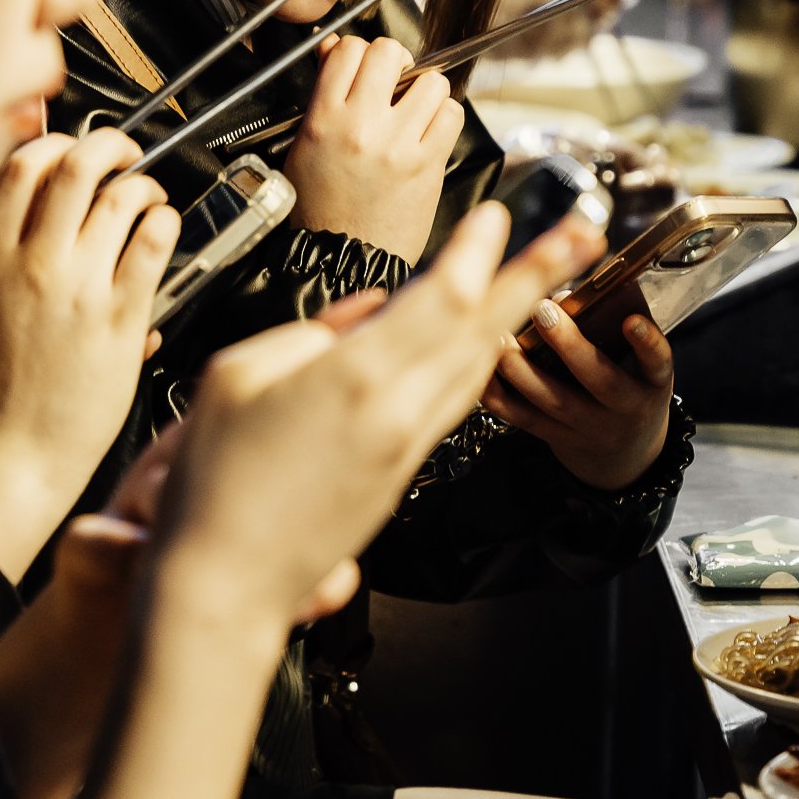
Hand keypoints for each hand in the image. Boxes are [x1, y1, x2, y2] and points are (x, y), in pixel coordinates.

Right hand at [0, 129, 178, 478]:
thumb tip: (36, 225)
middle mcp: (35, 267)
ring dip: (143, 185)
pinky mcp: (121, 317)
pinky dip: (165, 222)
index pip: (20, 172)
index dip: (53, 144)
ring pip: (120, 199)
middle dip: (108, 145)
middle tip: (124, 152)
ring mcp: (79, 290)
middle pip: (75, 168)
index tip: (71, 147)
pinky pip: (152, 245)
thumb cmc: (2, 396)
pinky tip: (165, 227)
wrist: (19, 454)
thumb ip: (4, 265)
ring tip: (149, 196)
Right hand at [152, 198, 596, 635]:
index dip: (478, 252)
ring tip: (549, 279)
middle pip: (484, 330)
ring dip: (516, 317)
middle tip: (585, 233)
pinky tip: (486, 344)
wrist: (226, 584)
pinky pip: (453, 403)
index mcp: (355, 378)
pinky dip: (477, 363)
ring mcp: (404, 448)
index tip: (498, 213)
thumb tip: (364, 311)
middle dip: (539, 275)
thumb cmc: (213, 483)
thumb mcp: (237, 375)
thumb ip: (309, 333)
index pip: (442, 298)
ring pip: (475, 369)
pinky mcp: (401, 476)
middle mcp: (396, 412)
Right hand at [283, 33, 466, 264]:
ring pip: (431, 81)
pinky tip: (429, 132)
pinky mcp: (428, 165)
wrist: (342, 260)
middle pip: (391, 53)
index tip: (366, 68)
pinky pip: (452, 115)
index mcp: (324, 120)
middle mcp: (362, 127)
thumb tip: (335, 48)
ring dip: (425, 91)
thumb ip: (324, 95)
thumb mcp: (305, 146)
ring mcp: (398, 145)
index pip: (348, 50)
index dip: (360, 52)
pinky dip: (444, 117)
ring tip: (413, 112)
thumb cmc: (319, 209)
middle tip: (393, 83)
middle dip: (395, 62)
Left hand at [483, 301, 674, 489]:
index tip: (632, 321)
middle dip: (571, 345)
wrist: (625, 449)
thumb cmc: (631, 382)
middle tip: (543, 309)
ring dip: (524, 369)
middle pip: (599, 380)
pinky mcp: (555, 436)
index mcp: (651, 382)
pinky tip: (481, 369)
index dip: (647, 343)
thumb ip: (616, 325)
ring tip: (501, 337)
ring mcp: (588, 427)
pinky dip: (499, 394)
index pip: (657, 362)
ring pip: (554, 401)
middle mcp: (623, 408)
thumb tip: (564, 293)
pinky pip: (522, 418)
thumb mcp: (641, 361)